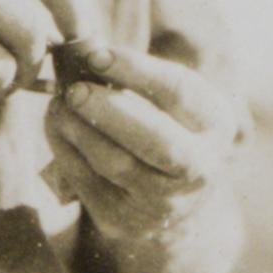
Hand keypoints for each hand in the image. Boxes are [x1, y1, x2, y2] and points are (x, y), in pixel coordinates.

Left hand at [43, 42, 243, 240]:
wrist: (170, 193)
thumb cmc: (163, 122)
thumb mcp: (166, 96)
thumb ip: (135, 74)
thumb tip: (84, 52)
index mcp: (215, 124)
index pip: (178, 93)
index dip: (135, 71)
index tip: (95, 54)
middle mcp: (200, 168)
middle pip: (156, 141)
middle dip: (109, 112)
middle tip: (74, 90)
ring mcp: (165, 202)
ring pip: (117, 164)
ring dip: (80, 130)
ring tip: (60, 104)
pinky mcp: (127, 221)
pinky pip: (88, 183)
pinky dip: (66, 149)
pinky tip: (57, 125)